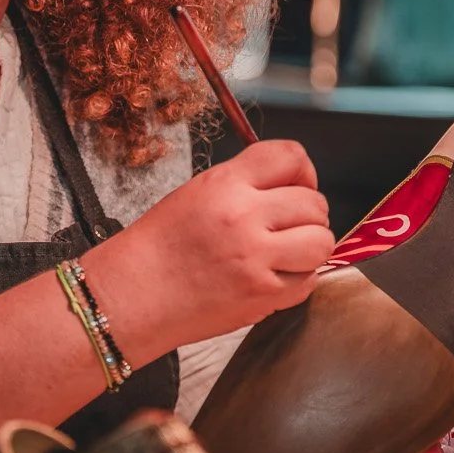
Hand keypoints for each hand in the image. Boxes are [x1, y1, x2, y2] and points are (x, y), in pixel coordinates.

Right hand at [84, 139, 335, 359]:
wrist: (132, 295)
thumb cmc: (158, 247)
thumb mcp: (196, 193)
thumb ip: (244, 184)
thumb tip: (291, 188)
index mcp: (225, 184)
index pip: (290, 156)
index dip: (303, 171)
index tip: (298, 185)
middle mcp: (244, 216)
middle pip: (314, 203)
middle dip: (308, 214)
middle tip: (287, 226)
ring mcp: (256, 258)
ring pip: (321, 242)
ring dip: (310, 247)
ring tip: (285, 253)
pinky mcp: (262, 295)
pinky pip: (308, 282)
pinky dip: (298, 280)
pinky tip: (272, 277)